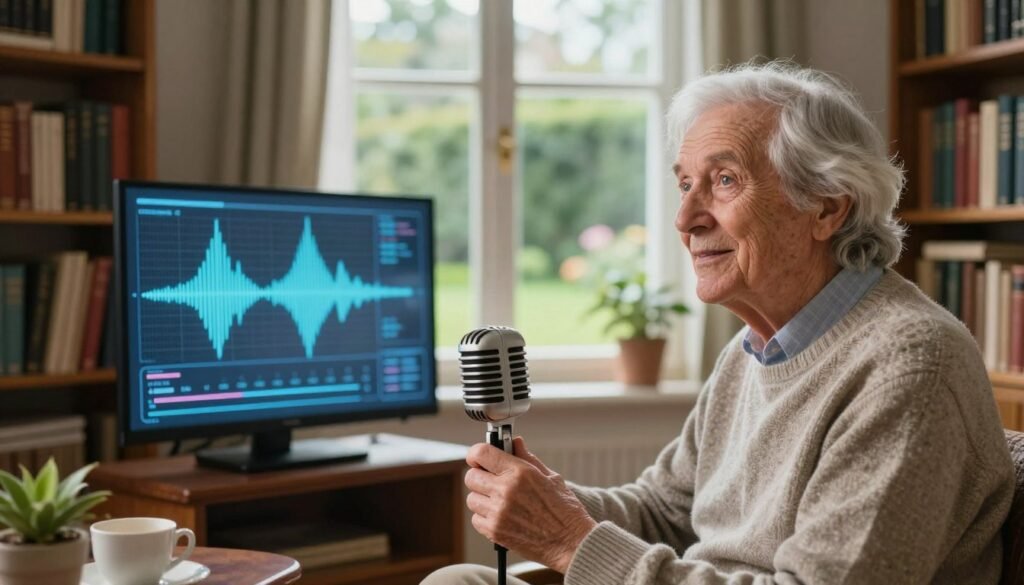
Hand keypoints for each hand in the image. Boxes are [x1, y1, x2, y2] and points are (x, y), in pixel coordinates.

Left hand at [465, 436, 596, 573]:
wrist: (571, 543)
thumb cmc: (565, 510)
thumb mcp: (551, 477)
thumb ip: (528, 458)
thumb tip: (515, 442)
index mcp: (520, 472)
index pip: (481, 453)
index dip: (476, 454)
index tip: (478, 458)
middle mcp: (506, 490)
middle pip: (471, 476)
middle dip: (480, 476)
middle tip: (492, 481)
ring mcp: (498, 512)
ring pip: (471, 499)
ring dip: (482, 498)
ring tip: (500, 502)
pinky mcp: (495, 532)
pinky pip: (476, 519)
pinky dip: (485, 517)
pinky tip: (501, 516)